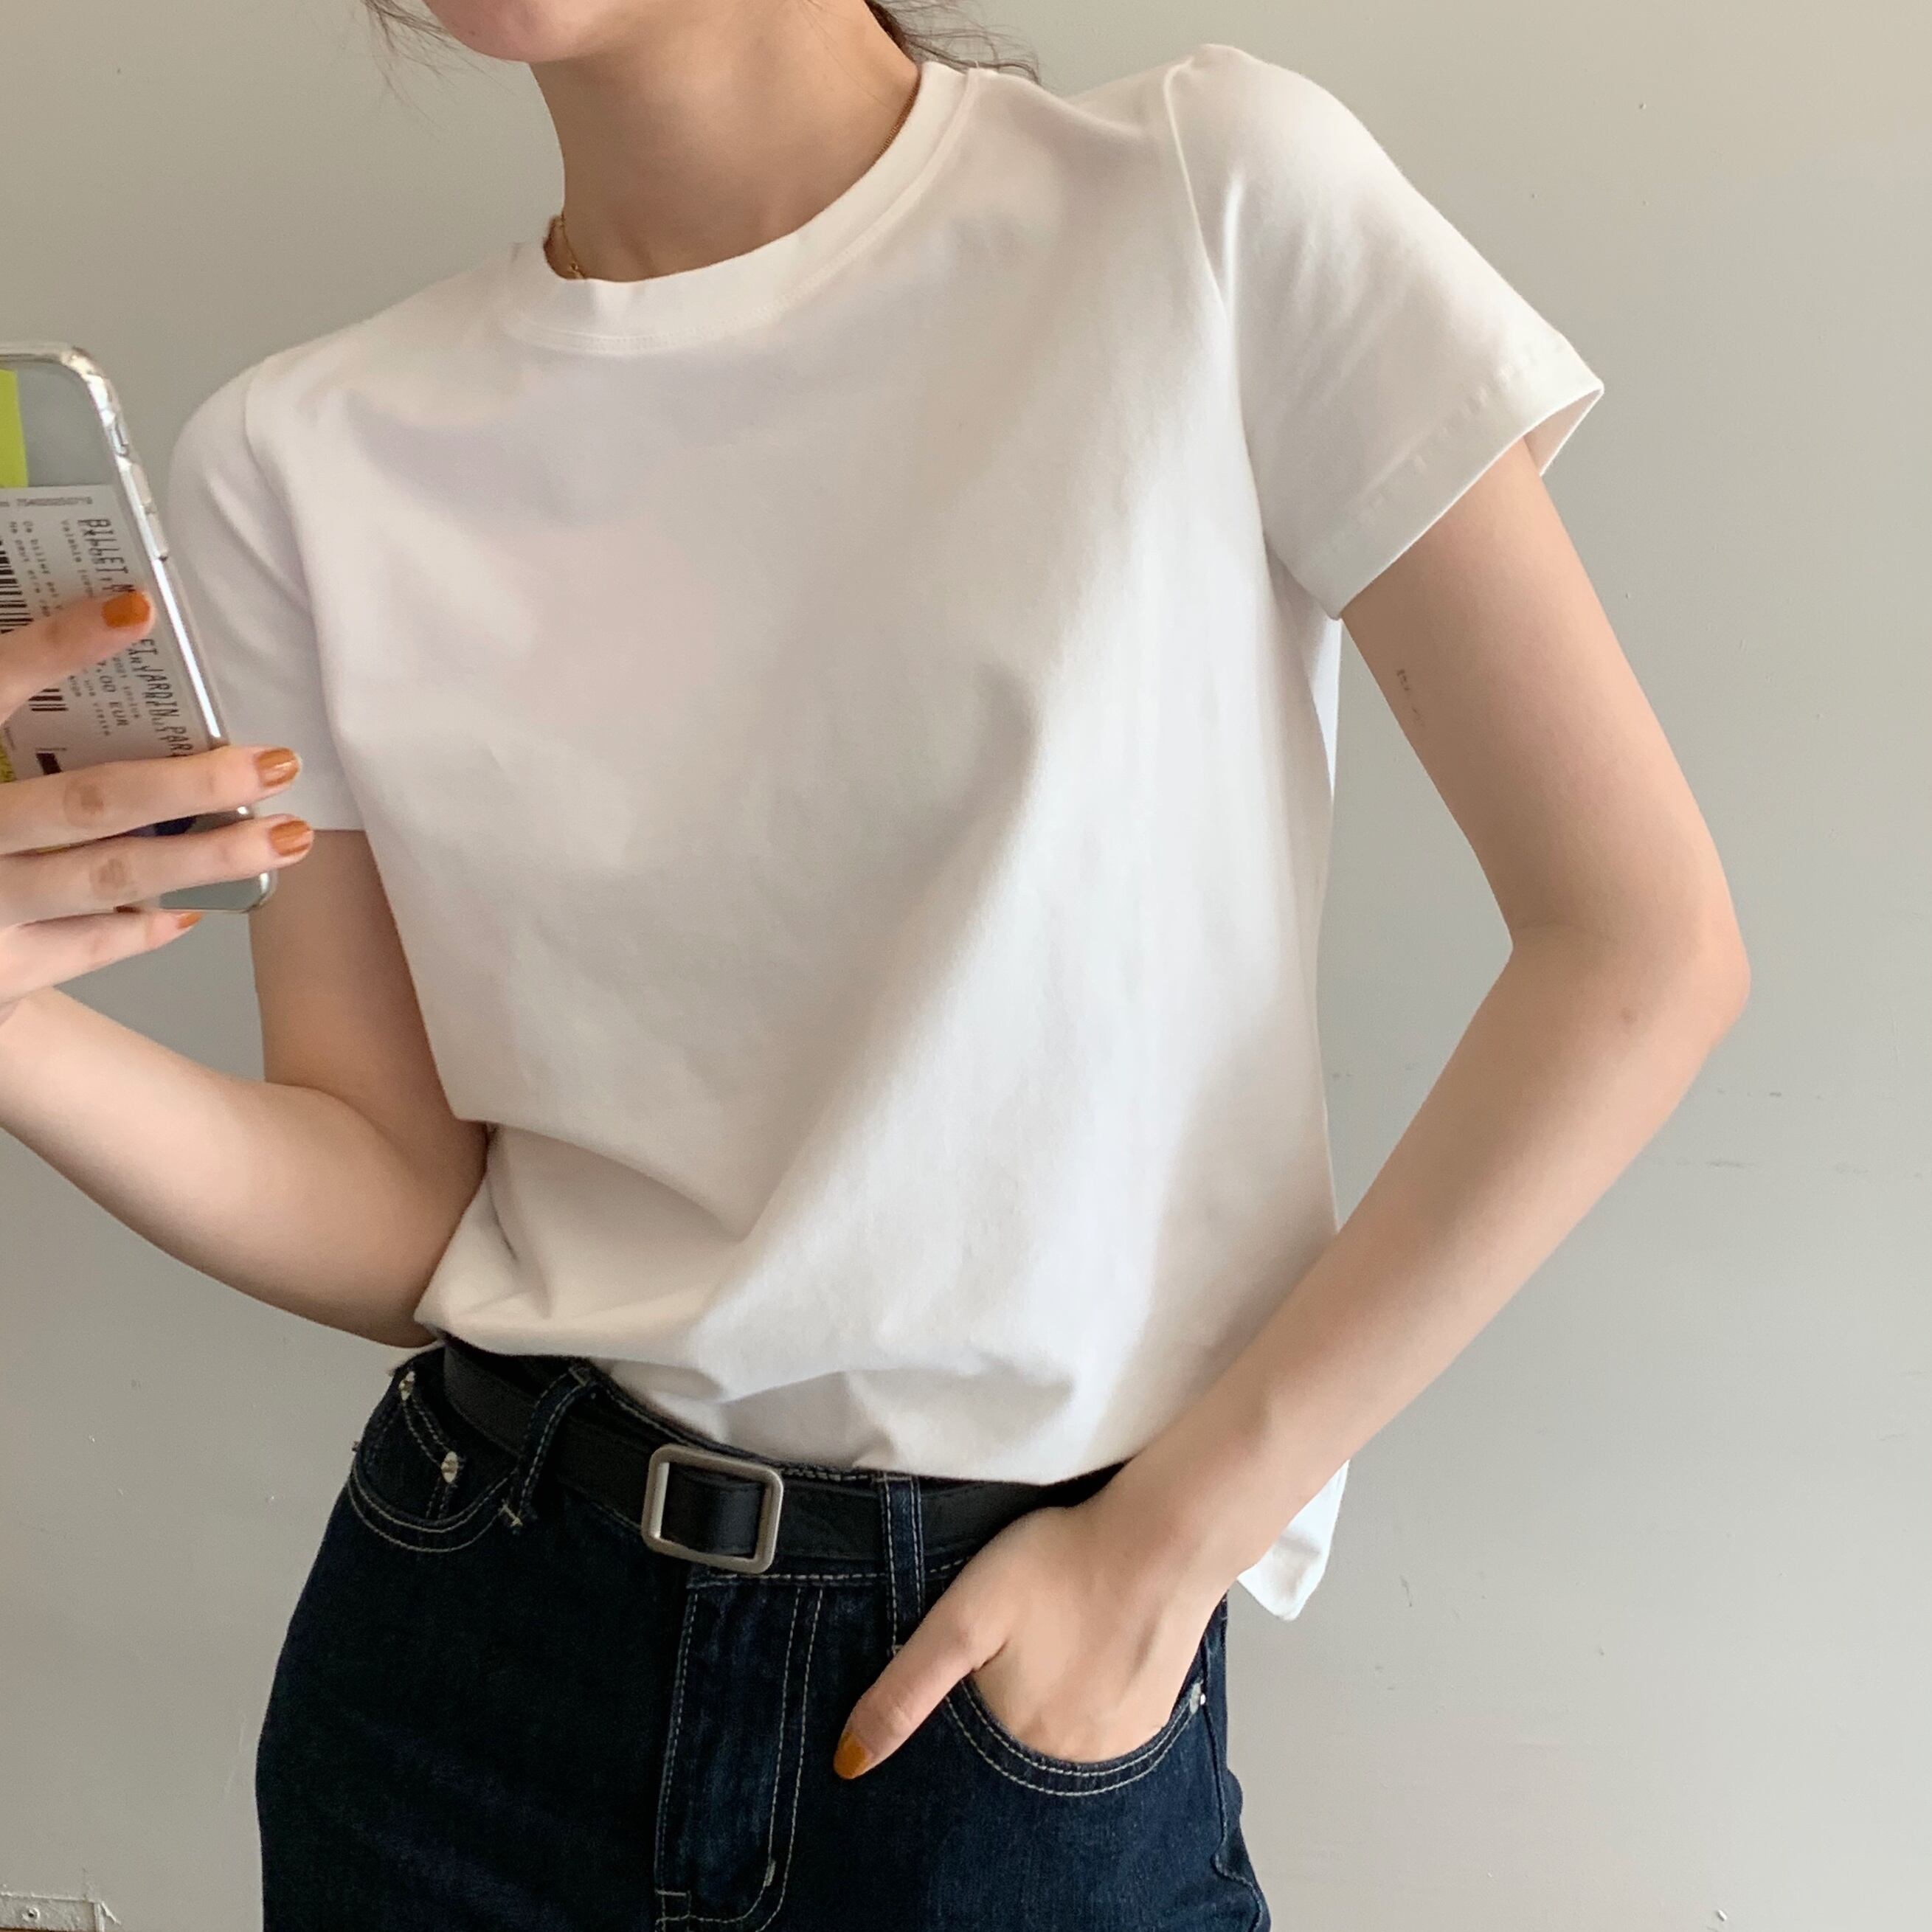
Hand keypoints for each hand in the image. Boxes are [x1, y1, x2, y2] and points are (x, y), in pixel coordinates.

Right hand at [0, 589, 315, 1030]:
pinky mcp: (1, 971)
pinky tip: (200, 904)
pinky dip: (149, 923)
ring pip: (111, 878)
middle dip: (192, 783)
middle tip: (275, 763)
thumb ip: (17, 726)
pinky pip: (93, 942)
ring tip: (288, 836)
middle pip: (89, 802)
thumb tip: (117, 646)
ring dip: (209, 858)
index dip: (62, 646)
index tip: (138, 607)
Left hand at [831, 1479, 1225, 1776]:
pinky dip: (1084, 1706)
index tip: (961, 1681)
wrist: (1162, 1538)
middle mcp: (1069, 1763)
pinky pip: (1101, 1732)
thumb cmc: (1057, 1564)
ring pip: (1055, 1745)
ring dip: (1041, 1713)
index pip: (960, 1766)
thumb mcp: (963, 1616)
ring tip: (1044, 1652)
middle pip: (1008, 1757)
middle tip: (1010, 1653)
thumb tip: (848, 1764)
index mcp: (1016, 1742)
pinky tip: (1084, 1658)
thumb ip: (906, 1689)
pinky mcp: (1151, 1719)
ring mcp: (1117, 1746)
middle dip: (995, 1719)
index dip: (947, 1730)